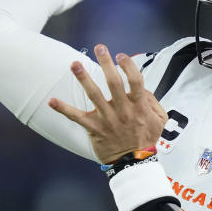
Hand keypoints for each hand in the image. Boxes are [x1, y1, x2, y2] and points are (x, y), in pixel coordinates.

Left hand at [49, 43, 167, 164]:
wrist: (134, 163)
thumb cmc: (146, 139)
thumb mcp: (160, 119)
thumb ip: (154, 101)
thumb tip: (143, 88)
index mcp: (139, 105)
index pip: (135, 80)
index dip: (128, 66)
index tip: (121, 55)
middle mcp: (123, 110)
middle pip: (114, 82)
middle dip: (106, 63)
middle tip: (99, 48)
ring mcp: (107, 119)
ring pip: (94, 95)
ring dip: (84, 78)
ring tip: (74, 64)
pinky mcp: (94, 129)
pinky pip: (77, 118)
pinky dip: (63, 109)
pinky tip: (51, 101)